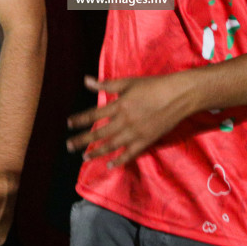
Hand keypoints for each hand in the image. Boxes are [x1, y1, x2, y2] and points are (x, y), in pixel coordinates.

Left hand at [66, 73, 195, 166]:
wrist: (178, 96)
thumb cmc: (153, 85)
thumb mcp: (128, 82)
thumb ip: (106, 84)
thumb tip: (86, 80)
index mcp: (119, 105)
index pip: (93, 114)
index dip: (80, 120)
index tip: (68, 124)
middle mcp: (124, 121)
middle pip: (99, 133)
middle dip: (82, 140)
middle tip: (68, 146)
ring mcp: (135, 133)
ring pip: (111, 146)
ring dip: (96, 152)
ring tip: (84, 157)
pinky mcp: (146, 141)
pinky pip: (129, 154)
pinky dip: (119, 160)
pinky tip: (109, 165)